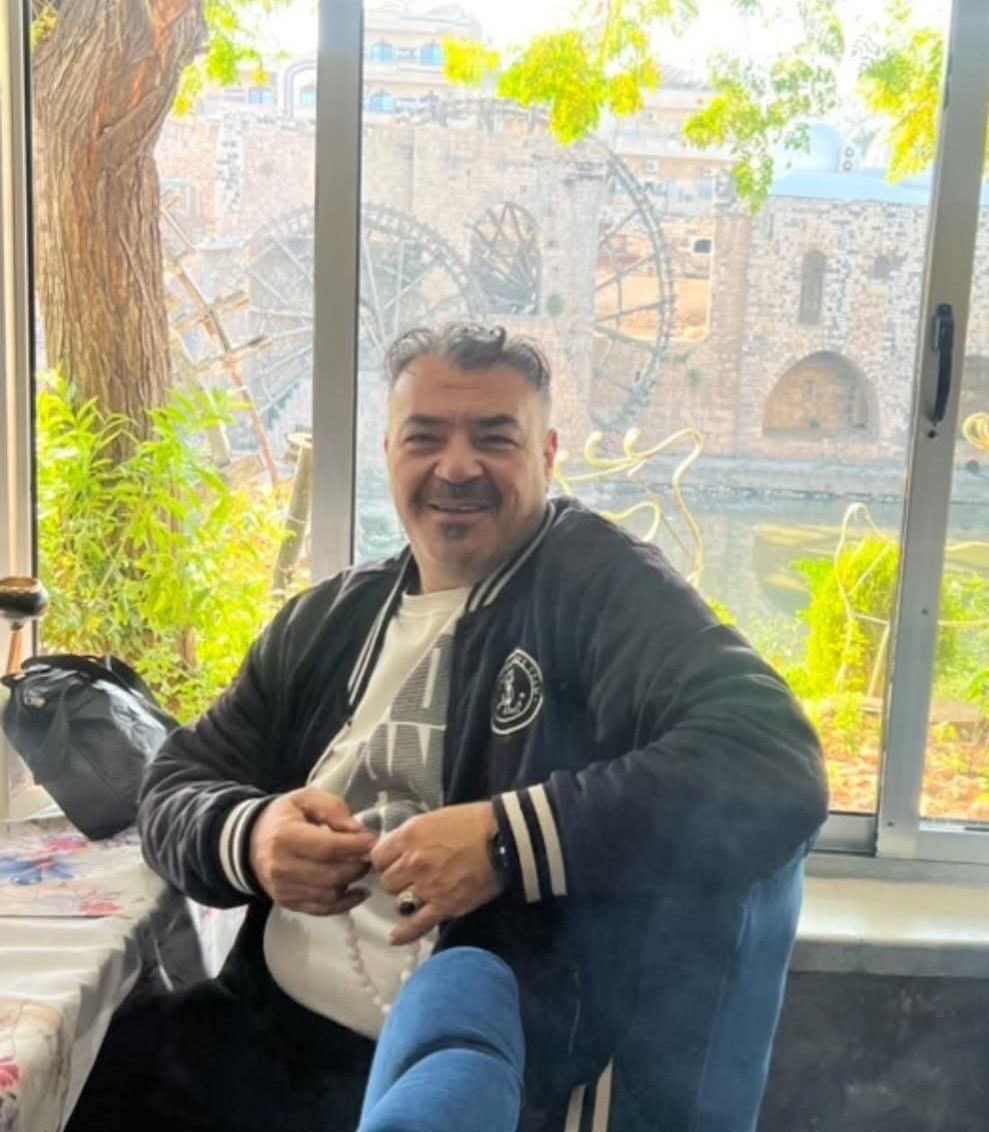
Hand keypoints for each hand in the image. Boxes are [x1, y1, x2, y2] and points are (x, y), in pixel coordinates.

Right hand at [249, 787, 376, 915]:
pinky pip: (322, 909)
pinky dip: (344, 903)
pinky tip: (358, 891)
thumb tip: (357, 830)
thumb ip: (332, 809)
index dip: (356, 846)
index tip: (373, 840)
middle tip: (371, 855)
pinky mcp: (288, 903)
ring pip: (329, 894)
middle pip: (331, 875)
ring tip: (361, 867)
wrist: (251, 841)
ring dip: (352, 882)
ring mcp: (284, 889)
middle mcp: (282, 867)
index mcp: (286, 836)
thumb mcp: (306, 799)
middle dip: (358, 865)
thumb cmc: (284, 816)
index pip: (328, 847)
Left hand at [371, 802, 503, 944]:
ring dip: (406, 898)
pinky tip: (395, 938)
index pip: (378, 856)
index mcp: (408, 836)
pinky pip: (416, 925)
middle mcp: (412, 862)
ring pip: (398, 901)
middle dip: (397, 879)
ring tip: (420, 892)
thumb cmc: (472, 822)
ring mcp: (426, 886)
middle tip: (411, 875)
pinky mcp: (444, 906)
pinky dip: (404, 933)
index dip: (386, 860)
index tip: (394, 861)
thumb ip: (411, 836)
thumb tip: (396, 849)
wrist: (504, 838)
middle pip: (387, 881)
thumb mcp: (433, 818)